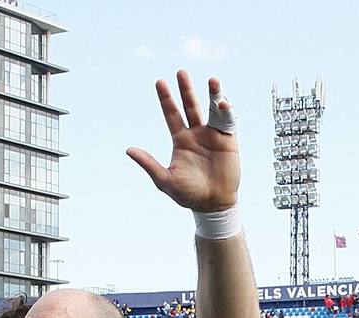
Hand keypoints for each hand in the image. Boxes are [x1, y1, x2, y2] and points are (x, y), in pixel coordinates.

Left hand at [127, 71, 239, 212]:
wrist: (213, 205)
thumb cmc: (188, 195)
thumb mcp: (165, 180)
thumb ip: (149, 163)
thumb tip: (129, 150)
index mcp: (181, 140)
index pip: (172, 114)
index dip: (166, 99)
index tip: (160, 82)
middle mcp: (196, 134)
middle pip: (190, 106)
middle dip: (186, 89)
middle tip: (181, 72)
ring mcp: (213, 136)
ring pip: (211, 110)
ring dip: (212, 94)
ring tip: (212, 80)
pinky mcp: (229, 141)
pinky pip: (228, 122)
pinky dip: (227, 111)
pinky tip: (223, 103)